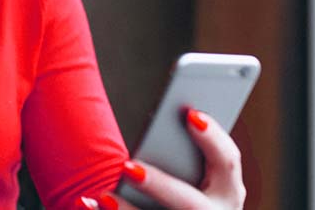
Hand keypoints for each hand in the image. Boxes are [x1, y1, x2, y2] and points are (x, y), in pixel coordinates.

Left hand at [79, 109, 245, 209]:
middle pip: (190, 203)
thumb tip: (164, 113)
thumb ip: (183, 151)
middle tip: (128, 167)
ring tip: (102, 195)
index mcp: (228, 191)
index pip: (228, 161)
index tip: (191, 114)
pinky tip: (86, 202)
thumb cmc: (186, 185)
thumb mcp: (197, 172)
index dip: (213, 138)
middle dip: (159, 186)